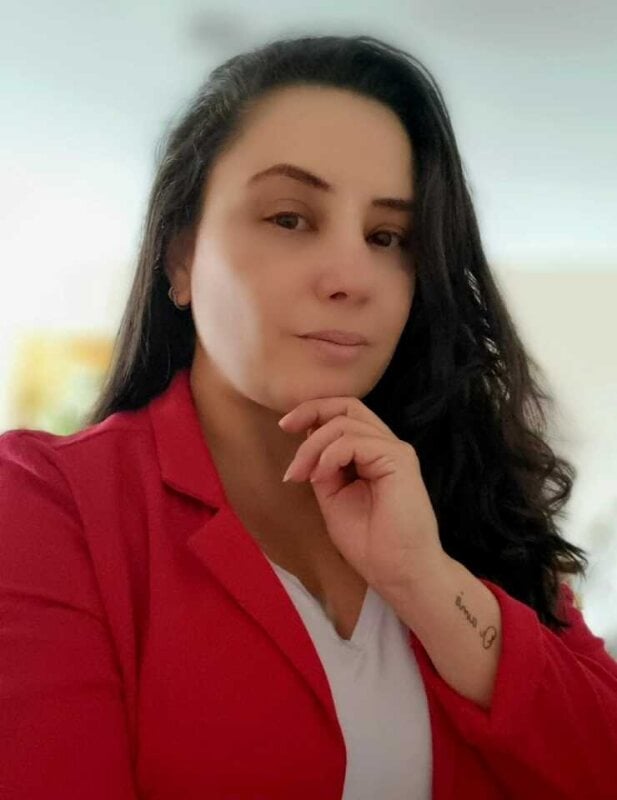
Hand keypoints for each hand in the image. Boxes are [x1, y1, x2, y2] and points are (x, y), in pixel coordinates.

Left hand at [278, 396, 446, 593]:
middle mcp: (385, 445)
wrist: (398, 573)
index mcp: (371, 453)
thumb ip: (323, 467)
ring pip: (345, 422)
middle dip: (311, 411)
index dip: (313, 412)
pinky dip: (330, 455)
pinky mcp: (399, 459)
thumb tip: (307, 440)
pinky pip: (355, 441)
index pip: (343, 414)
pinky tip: (320, 477)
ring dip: (313, 446)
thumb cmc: (370, 543)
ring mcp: (394, 450)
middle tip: (285, 429)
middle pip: (346, 405)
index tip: (285, 427)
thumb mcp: (333, 497)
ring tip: (302, 475)